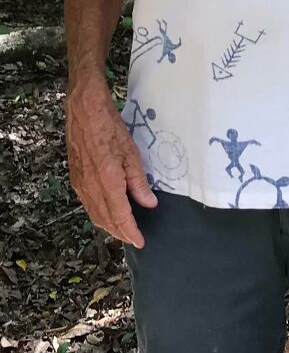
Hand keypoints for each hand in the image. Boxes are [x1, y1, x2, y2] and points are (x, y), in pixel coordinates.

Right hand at [65, 75, 156, 247]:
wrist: (84, 111)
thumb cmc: (110, 128)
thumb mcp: (131, 154)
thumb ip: (139, 182)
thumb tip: (149, 203)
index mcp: (107, 182)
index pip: (120, 216)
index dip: (130, 231)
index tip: (140, 241)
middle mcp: (90, 187)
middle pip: (105, 220)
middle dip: (119, 232)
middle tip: (133, 238)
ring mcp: (80, 184)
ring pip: (94, 214)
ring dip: (108, 225)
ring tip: (122, 229)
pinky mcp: (75, 178)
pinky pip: (87, 203)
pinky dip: (99, 213)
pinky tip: (108, 211)